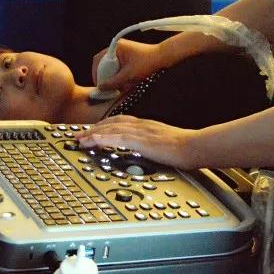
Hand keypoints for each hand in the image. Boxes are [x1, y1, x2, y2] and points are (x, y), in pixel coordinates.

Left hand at [77, 115, 197, 167]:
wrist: (195, 146)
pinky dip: (104, 138)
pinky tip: (94, 140)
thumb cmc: (184, 147)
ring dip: (94, 133)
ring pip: (112, 128)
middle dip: (94, 128)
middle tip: (79, 135)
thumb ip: (154, 144)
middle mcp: (142, 125)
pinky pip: (119, 138)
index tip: (93, 131)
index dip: (105, 125)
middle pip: (112, 123)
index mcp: (147, 126)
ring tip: (80, 139)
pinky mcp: (143, 141)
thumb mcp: (165, 143)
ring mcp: (142, 132)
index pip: (121, 121)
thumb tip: (148, 151)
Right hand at [91, 39, 167, 89]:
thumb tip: (101, 88)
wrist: (163, 57)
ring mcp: (123, 52)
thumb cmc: (147, 63)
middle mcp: (117, 48)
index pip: (98, 60)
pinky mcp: (128, 57)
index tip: (99, 85)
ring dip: (114, 77)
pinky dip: (120, 76)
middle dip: (106, 77)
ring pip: (112, 67)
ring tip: (119, 86)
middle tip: (108, 88)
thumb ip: (113, 83)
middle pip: (104, 65)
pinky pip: (119, 67)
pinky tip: (125, 83)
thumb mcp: (128, 76)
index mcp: (115, 48)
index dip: (96, 74)